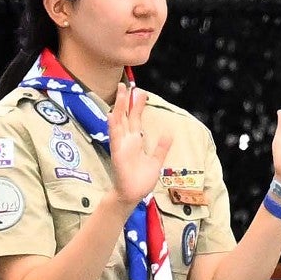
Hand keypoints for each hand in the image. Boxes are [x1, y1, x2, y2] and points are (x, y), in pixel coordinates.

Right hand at [107, 83, 169, 204]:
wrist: (132, 195)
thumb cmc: (141, 180)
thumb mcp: (156, 161)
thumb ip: (161, 148)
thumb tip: (169, 134)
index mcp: (136, 141)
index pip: (136, 119)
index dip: (138, 106)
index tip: (140, 92)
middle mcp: (127, 141)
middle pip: (126, 116)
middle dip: (126, 100)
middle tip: (126, 84)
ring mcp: (121, 145)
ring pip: (119, 122)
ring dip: (119, 107)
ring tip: (121, 92)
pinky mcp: (117, 153)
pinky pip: (115, 137)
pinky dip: (113, 126)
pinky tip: (112, 114)